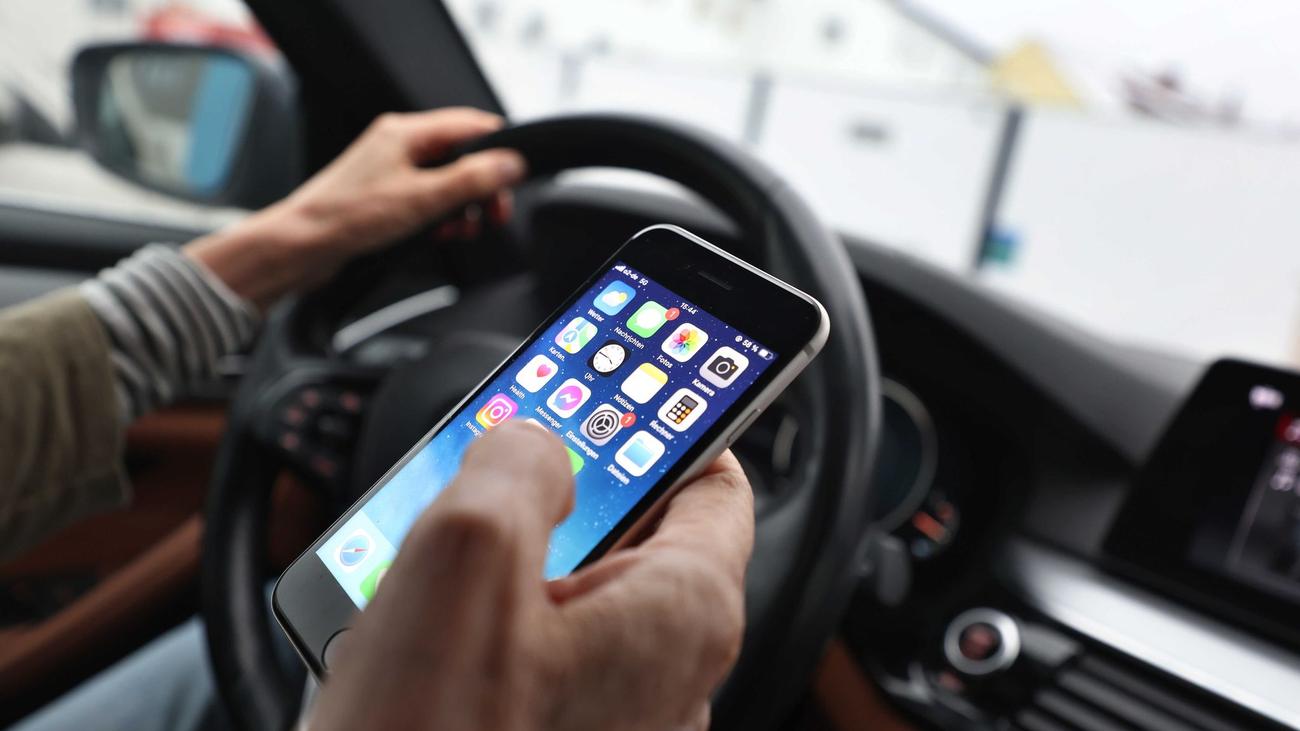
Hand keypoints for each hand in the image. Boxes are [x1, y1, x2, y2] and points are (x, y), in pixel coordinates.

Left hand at [186, 107, 524, 308]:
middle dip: (482, 187)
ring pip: (446, 180)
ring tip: (462, 229)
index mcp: (406, 132)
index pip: (470, 125)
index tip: (513, 180)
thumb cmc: (347, 217)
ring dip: (462, 206)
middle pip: (461, 156)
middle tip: (493, 214)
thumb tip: (511, 163)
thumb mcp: (423, 199)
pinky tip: (440, 234)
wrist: (301, 246)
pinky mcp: (385, 196)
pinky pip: (428, 199)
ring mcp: (391, 170)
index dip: (499, 151)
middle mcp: (398, 145)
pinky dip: (441, 216)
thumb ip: (471, 179)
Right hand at [309, 421, 754, 730]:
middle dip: (562, 494)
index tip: (631, 387)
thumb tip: (536, 440)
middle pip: (636, 536)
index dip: (673, 422)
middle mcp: (669, 677)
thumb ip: (519, 460)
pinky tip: (412, 627)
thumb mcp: (469, 549)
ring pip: (574, 599)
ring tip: (428, 549)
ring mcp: (617, 723)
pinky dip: (485, 628)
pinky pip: (538, 661)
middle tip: (493, 467)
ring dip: (506, 562)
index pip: (718, 484)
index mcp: (682, 615)